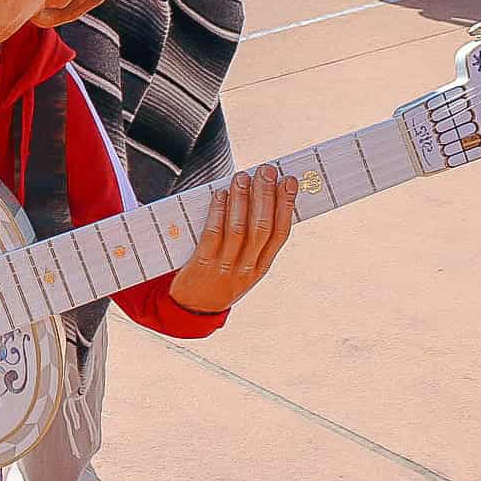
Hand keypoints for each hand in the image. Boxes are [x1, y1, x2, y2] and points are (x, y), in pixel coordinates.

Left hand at [167, 165, 296, 314]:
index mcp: (262, 266)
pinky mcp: (202, 265)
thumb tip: (258, 198)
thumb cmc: (219, 278)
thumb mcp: (244, 266)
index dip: (286, 205)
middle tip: (266, 170)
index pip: (280, 233)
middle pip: (262, 227)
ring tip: (243, 177)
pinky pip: (213, 235)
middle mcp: (247, 267)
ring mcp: (225, 267)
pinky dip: (218, 212)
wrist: (192, 309)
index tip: (289, 181)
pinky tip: (220, 195)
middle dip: (266, 196)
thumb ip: (252, 239)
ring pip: (239, 229)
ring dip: (242, 199)